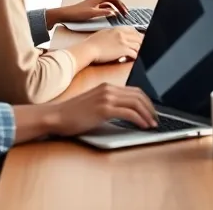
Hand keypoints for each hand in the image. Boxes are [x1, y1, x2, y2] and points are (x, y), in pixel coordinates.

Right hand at [41, 83, 157, 135]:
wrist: (56, 116)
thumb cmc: (72, 114)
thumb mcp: (94, 105)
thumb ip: (109, 104)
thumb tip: (127, 113)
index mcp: (107, 87)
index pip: (135, 91)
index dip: (147, 101)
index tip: (152, 111)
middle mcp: (109, 89)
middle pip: (139, 95)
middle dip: (151, 108)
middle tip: (156, 119)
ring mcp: (106, 98)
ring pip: (136, 103)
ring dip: (147, 114)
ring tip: (152, 124)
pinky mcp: (104, 109)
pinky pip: (128, 112)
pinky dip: (139, 119)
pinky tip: (143, 125)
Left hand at [47, 0, 128, 26]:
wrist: (66, 14)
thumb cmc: (77, 13)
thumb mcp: (92, 13)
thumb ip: (104, 12)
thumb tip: (114, 13)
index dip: (121, 5)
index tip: (125, 12)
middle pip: (113, 0)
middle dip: (120, 6)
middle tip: (125, 14)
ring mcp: (96, 2)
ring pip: (109, 4)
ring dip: (116, 8)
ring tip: (120, 15)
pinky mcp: (93, 7)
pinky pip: (105, 7)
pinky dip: (110, 10)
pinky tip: (110, 15)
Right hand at [79, 27, 143, 64]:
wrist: (87, 49)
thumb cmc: (91, 44)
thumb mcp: (103, 34)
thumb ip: (112, 33)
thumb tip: (115, 37)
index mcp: (117, 28)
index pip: (133, 30)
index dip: (138, 36)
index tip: (139, 40)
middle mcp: (122, 33)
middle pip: (138, 37)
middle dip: (142, 43)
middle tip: (143, 48)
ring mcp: (123, 41)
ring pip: (139, 45)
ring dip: (140, 50)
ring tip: (139, 55)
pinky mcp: (123, 50)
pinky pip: (135, 53)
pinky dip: (136, 57)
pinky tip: (135, 60)